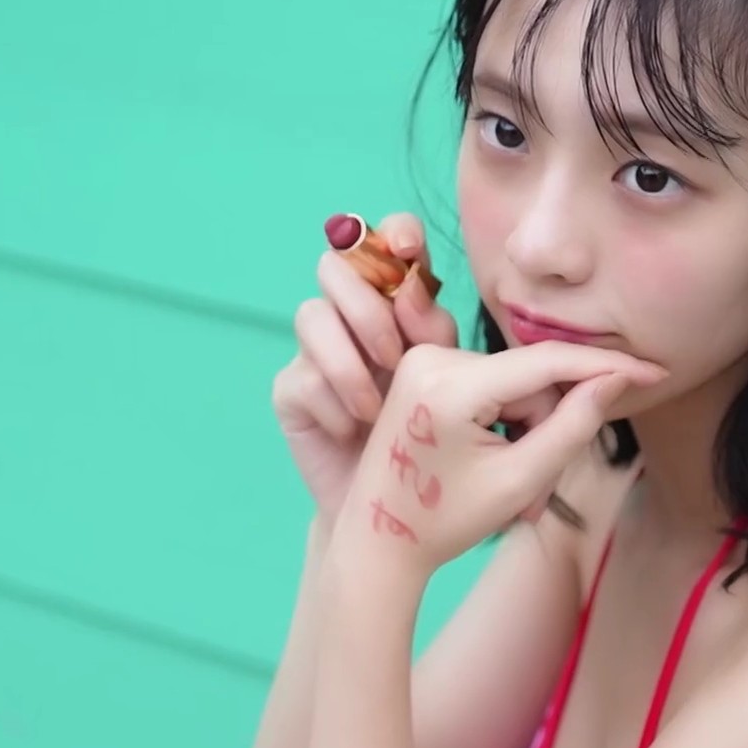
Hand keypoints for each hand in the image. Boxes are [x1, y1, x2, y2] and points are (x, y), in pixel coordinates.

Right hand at [272, 212, 457, 523]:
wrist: (397, 514)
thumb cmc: (439, 447)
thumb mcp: (456, 388)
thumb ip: (440, 333)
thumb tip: (419, 287)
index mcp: (403, 307)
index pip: (392, 242)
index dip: (396, 234)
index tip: (410, 253)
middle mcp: (354, 320)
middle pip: (338, 265)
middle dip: (368, 306)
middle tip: (397, 357)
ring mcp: (317, 353)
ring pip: (311, 312)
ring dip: (348, 358)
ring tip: (378, 406)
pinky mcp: (292, 391)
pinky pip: (300, 376)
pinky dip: (333, 404)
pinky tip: (357, 432)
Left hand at [334, 342, 666, 572]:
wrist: (379, 542)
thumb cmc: (446, 521)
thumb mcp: (520, 480)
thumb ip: (574, 425)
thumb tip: (617, 377)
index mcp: (448, 386)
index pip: (546, 363)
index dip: (607, 366)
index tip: (655, 372)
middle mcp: (430, 359)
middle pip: (531, 379)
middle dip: (547, 428)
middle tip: (536, 491)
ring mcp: (421, 362)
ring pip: (513, 384)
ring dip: (526, 430)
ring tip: (510, 486)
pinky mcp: (421, 370)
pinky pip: (489, 385)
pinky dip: (502, 422)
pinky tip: (489, 462)